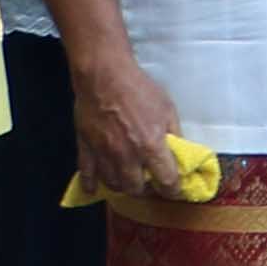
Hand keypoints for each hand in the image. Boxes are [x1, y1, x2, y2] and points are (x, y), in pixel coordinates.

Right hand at [74, 54, 193, 202]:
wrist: (105, 75)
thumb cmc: (139, 89)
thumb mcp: (167, 109)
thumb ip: (174, 134)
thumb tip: (180, 152)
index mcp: (150, 146)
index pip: (166, 181)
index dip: (174, 190)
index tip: (176, 190)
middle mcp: (127, 156)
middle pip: (136, 189)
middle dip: (147, 189)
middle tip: (151, 182)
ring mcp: (103, 154)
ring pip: (113, 185)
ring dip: (123, 187)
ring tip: (129, 180)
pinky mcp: (86, 148)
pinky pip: (86, 174)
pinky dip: (91, 184)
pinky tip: (95, 189)